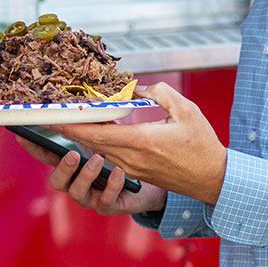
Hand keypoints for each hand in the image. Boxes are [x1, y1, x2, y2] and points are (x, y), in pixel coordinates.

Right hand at [15, 136, 166, 215]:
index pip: (47, 156)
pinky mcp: (107, 206)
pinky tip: (118, 172)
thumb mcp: (108, 139)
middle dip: (62, 168)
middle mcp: (75, 183)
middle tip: (73, 154)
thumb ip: (96, 126)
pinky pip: (105, 201)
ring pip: (76, 192)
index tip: (22, 134)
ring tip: (99, 159)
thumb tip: (87, 103)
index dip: (33, 147)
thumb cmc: (123, 158)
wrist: (148, 185)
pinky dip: (111, 186)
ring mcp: (90, 197)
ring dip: (86, 175)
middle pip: (56, 181)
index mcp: (72, 165)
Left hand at [52, 82, 227, 203]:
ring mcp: (134, 168)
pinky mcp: (138, 172)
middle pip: (93, 142)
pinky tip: (98, 130)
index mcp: (142, 142)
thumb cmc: (202, 144)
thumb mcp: (186, 110)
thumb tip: (136, 87)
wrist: (214, 179)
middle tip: (54, 115)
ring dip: (86, 135)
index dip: (74, 125)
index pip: (98, 134)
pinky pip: (112, 155)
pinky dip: (101, 142)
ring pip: (101, 149)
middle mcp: (133, 158)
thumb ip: (160, 93)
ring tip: (73, 118)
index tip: (54, 117)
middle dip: (72, 129)